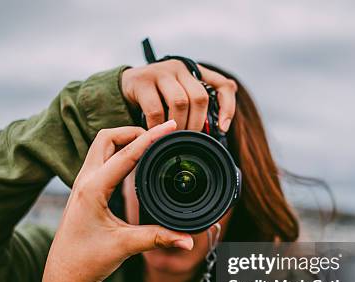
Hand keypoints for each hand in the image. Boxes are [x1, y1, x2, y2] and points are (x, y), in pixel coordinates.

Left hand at [42, 120, 192, 281]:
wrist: (64, 277)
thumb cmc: (87, 261)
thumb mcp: (126, 246)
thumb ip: (159, 238)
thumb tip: (189, 240)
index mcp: (93, 189)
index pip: (127, 153)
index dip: (151, 137)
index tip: (170, 125)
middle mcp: (84, 181)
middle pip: (107, 137)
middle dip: (133, 131)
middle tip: (158, 134)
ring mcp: (81, 185)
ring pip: (101, 146)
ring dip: (123, 139)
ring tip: (149, 143)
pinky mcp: (83, 191)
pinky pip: (100, 160)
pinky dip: (118, 152)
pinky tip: (133, 161)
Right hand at [121, 60, 237, 131]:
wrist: (127, 85)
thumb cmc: (159, 95)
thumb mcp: (180, 96)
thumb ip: (198, 106)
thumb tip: (221, 126)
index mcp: (194, 72)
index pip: (222, 85)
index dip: (227, 107)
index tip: (223, 128)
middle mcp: (180, 68)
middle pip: (199, 97)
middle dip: (197, 123)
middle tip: (190, 139)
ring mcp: (161, 72)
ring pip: (180, 102)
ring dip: (179, 125)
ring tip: (174, 138)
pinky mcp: (142, 81)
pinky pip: (156, 109)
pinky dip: (158, 126)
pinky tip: (157, 133)